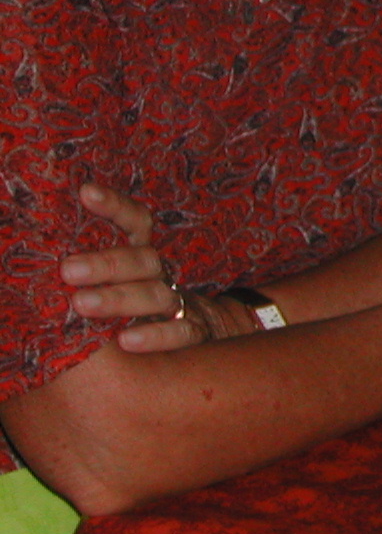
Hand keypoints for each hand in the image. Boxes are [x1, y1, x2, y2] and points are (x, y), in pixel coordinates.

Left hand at [61, 184, 210, 352]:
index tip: (86, 192)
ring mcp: (179, 303)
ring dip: (119, 298)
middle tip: (68, 270)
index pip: (136, 221)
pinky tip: (125, 340)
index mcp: (141, 258)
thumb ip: (86, 271)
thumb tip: (25, 258)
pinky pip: (180, 331)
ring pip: (156, 294)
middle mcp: (160, 275)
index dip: (115, 206)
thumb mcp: (115, 284)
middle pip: (142, 259)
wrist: (203, 329)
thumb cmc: (136, 309)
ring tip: (81, 304)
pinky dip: (156, 335)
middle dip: (106, 263)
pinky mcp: (193, 332)